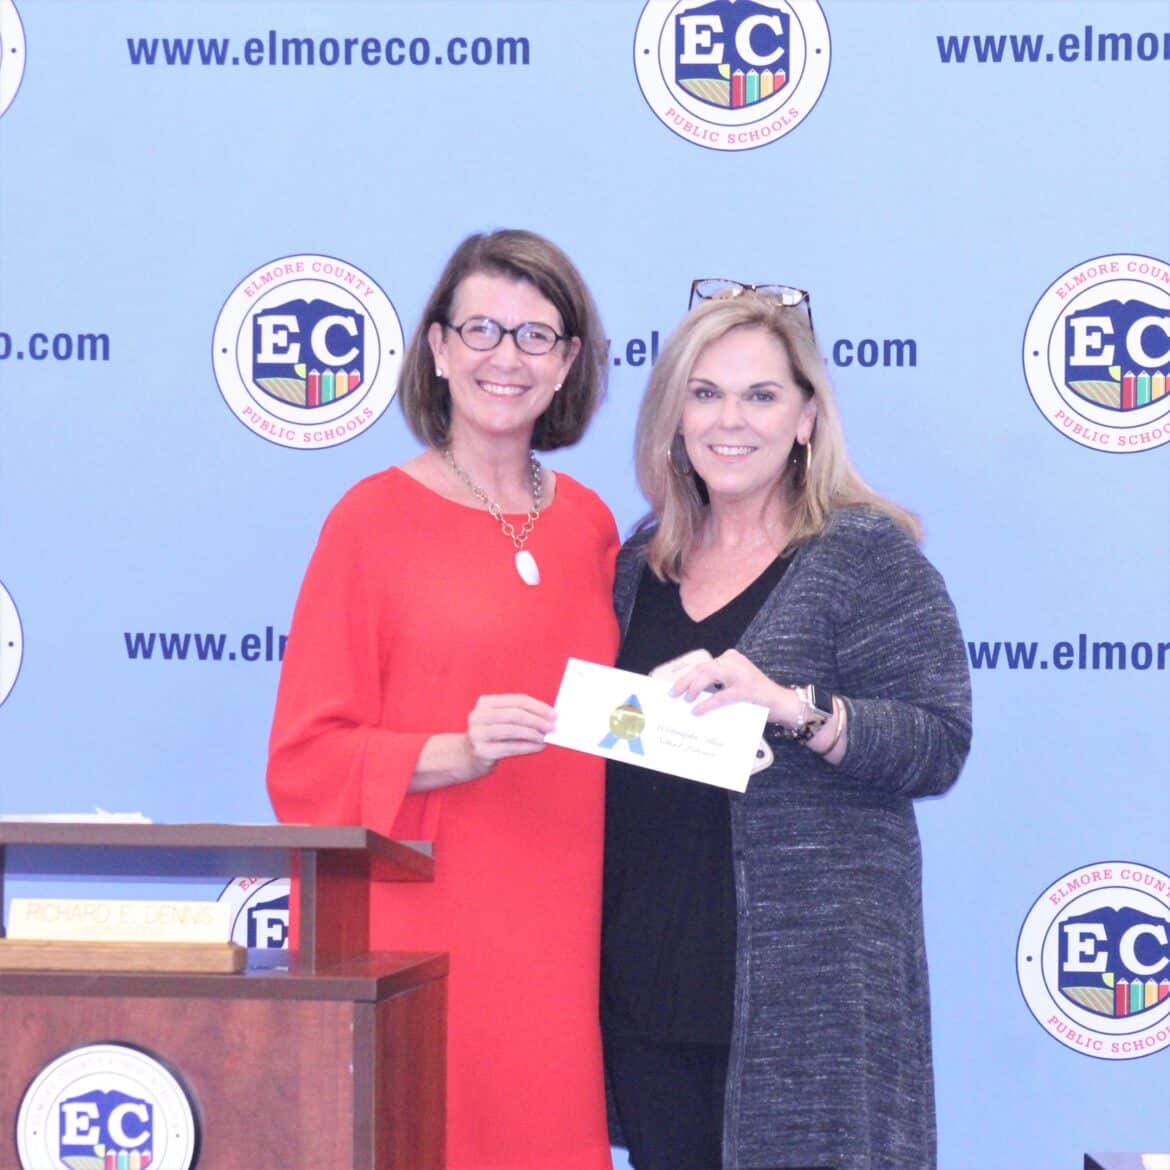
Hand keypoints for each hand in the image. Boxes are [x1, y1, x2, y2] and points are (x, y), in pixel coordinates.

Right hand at [465, 693, 556, 766]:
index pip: (517, 700)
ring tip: (545, 737)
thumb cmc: (492, 735)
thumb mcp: (500, 719)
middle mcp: (478, 715)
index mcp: (485, 702)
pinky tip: (539, 747)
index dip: (538, 707)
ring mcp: (477, 733)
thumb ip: (519, 715)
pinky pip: (510, 747)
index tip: (553, 714)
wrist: (466, 756)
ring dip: (533, 734)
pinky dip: (528, 746)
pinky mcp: (481, 751)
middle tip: (552, 727)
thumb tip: (548, 717)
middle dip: (537, 720)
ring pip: (512, 730)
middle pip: (515, 714)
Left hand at [670, 649, 789, 720]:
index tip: (674, 687)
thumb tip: (690, 693)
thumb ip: (716, 685)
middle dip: (685, 681)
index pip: (703, 666)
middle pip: (702, 668)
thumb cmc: (755, 697)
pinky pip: (720, 696)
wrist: (782, 702)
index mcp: (730, 658)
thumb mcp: (733, 685)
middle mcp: (734, 661)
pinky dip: (707, 703)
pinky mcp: (746, 690)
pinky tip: (697, 711)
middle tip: (673, 694)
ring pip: (708, 675)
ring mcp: (740, 674)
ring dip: (694, 688)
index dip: (687, 676)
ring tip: (686, 700)